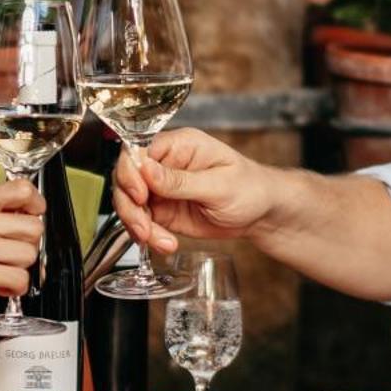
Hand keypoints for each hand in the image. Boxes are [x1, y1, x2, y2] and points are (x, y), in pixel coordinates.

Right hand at [0, 179, 43, 330]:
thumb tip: (21, 210)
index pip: (21, 187)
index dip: (36, 204)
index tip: (33, 217)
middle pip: (33, 225)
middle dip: (28, 246)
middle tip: (12, 256)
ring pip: (29, 254)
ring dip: (20, 270)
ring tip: (1, 273)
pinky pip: (19, 279)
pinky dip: (15, 289)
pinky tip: (0, 288)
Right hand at [113, 129, 277, 255]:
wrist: (262, 214)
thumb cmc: (250, 188)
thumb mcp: (218, 185)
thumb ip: (180, 180)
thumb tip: (146, 168)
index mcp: (180, 145)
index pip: (138, 150)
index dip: (131, 173)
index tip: (140, 195)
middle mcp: (165, 164)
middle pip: (127, 178)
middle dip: (131, 206)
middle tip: (145, 226)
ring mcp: (161, 189)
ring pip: (130, 203)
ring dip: (139, 225)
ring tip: (160, 240)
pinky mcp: (163, 211)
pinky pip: (143, 222)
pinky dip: (149, 237)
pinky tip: (165, 244)